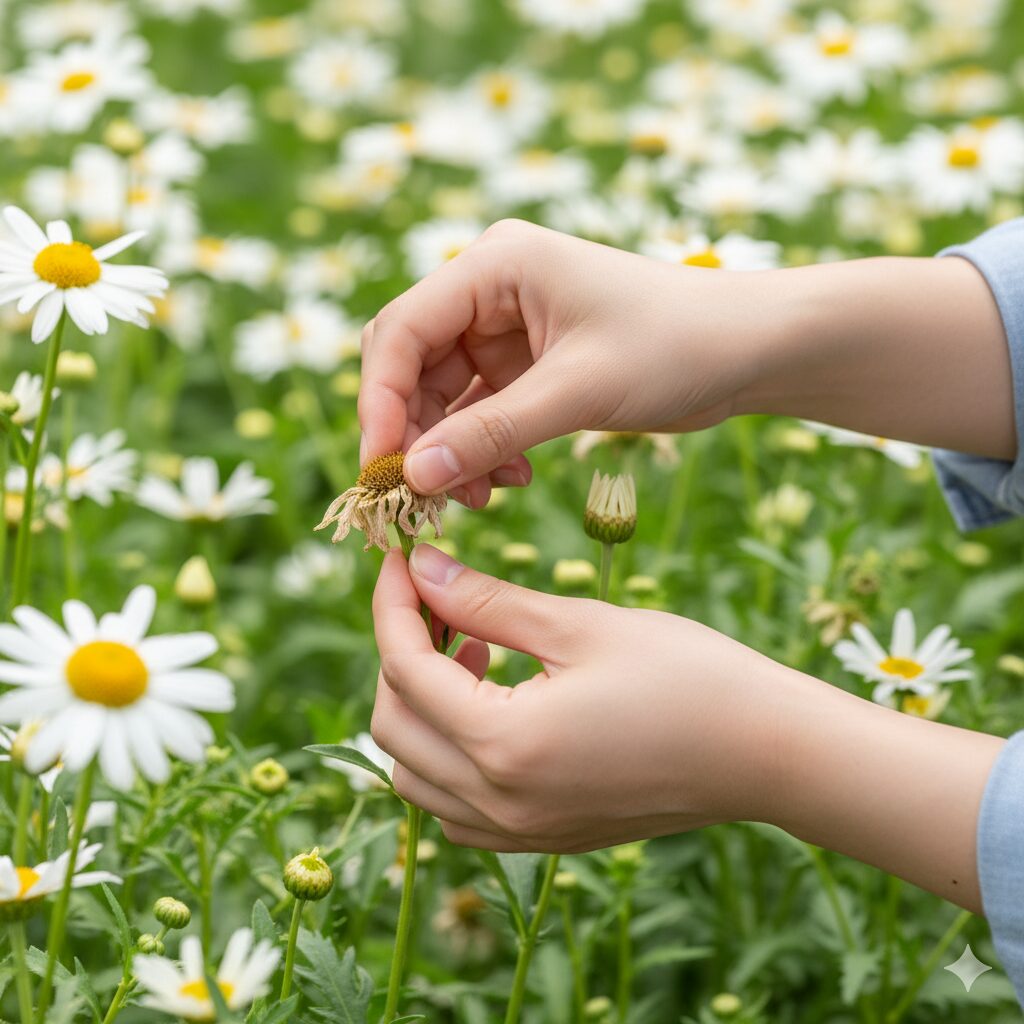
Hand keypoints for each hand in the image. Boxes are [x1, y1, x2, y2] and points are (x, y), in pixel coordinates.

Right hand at [359, 220, 773, 507]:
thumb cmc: (676, 344)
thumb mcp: (578, 390)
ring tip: (478, 497)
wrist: (749, 349)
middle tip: (422, 498)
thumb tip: (412, 477)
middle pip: (412, 364)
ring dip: (450, 450)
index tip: (382, 470)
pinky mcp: (527, 363)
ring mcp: (507, 327)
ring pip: (441, 395)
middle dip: (413, 432)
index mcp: (494, 265)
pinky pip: (479, 411)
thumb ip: (491, 433)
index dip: (380, 402)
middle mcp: (490, 288)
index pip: (402, 330)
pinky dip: (483, 449)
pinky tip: (510, 479)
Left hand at [371, 543, 1000, 911]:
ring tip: (471, 650)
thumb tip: (423, 569)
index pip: (406, 669)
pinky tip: (492, 704)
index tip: (400, 559)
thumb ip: (487, 602)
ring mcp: (520, 832)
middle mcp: (499, 803)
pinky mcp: (542, 839)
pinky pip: (454, 807)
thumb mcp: (581, 625)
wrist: (767, 754)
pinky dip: (445, 754)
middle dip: (399, 653)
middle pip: (394, 726)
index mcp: (505, 746)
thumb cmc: (689, 676)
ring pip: (414, 775)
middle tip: (439, 599)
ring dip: (418, 706)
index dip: (393, 605)